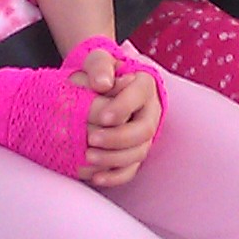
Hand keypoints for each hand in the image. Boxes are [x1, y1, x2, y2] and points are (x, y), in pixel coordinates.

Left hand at [79, 56, 163, 186]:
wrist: (98, 86)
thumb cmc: (98, 72)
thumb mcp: (97, 60)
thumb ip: (99, 66)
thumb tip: (102, 84)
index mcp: (144, 84)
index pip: (140, 96)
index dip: (123, 108)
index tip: (102, 117)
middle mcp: (150, 111)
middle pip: (144, 130)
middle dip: (118, 138)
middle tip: (91, 139)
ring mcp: (144, 134)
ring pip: (139, 152)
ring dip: (114, 159)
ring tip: (88, 157)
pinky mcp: (134, 151)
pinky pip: (131, 169)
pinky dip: (115, 176)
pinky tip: (96, 177)